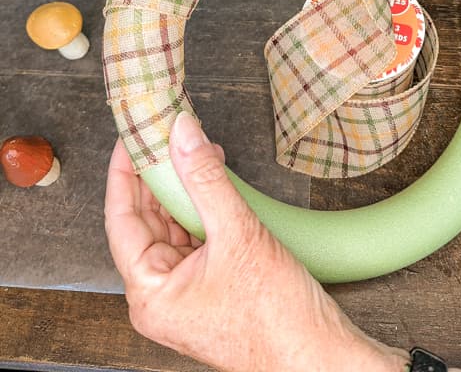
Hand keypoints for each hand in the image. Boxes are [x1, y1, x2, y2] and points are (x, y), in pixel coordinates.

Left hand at [104, 112, 412, 371]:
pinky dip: (204, 203)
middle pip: (147, 219)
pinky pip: (198, 234)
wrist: (318, 356)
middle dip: (159, 173)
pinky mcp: (212, 282)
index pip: (122, 218)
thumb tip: (182, 135)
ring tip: (194, 147)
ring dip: (185, 186)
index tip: (133, 137)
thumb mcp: (238, 235)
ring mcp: (188, 289)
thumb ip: (206, 180)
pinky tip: (214, 178)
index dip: (126, 172)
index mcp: (150, 292)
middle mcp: (162, 293)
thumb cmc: (277, 320)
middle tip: (165, 132)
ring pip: (174, 224)